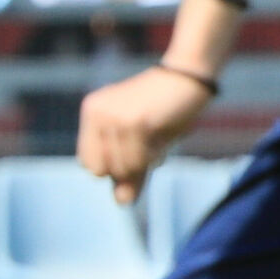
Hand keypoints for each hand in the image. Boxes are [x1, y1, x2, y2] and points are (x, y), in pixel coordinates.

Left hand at [78, 67, 211, 203]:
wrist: (190, 75)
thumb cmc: (169, 107)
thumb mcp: (144, 140)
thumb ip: (130, 170)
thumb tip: (122, 203)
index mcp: (92, 112)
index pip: (90, 163)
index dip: (115, 167)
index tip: (140, 152)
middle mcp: (96, 114)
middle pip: (100, 170)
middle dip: (128, 169)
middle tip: (153, 148)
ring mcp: (114, 118)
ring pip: (119, 169)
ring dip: (145, 163)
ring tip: (161, 141)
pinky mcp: (135, 123)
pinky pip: (137, 162)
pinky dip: (153, 159)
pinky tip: (164, 140)